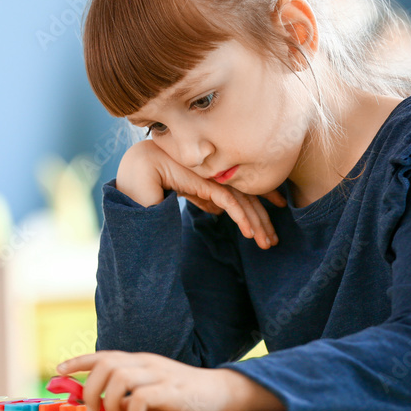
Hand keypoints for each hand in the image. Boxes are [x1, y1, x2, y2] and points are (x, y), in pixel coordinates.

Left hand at [56, 351, 244, 410]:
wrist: (222, 391)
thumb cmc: (183, 394)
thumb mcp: (153, 387)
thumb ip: (130, 393)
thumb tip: (100, 408)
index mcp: (140, 361)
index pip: (104, 355)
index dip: (79, 362)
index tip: (60, 371)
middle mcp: (147, 364)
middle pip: (106, 364)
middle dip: (90, 388)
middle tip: (94, 410)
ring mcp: (160, 375)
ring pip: (120, 378)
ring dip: (110, 401)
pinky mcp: (173, 391)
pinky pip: (143, 397)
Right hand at [117, 140, 285, 249]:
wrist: (138, 168)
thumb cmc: (157, 177)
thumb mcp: (186, 190)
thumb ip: (202, 197)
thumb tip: (218, 209)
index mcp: (214, 176)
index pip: (243, 191)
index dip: (260, 206)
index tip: (270, 224)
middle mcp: (218, 174)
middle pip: (249, 198)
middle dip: (264, 220)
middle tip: (272, 241)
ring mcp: (213, 177)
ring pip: (244, 202)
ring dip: (258, 224)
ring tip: (266, 243)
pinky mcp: (206, 182)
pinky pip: (229, 201)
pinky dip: (241, 217)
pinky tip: (249, 233)